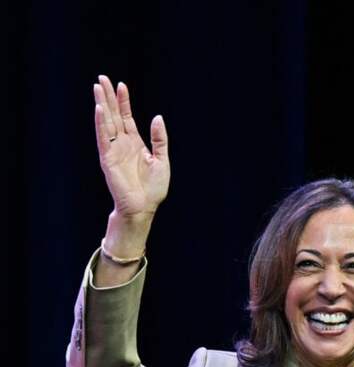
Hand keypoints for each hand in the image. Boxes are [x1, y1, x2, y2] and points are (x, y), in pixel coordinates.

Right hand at [93, 74, 169, 218]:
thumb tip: (157, 117)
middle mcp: (122, 144)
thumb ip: (160, 139)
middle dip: (109, 97)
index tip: (121, 85)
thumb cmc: (153, 189)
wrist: (143, 207)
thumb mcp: (162, 160)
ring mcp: (114, 151)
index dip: (124, 101)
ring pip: (106, 123)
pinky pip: (103, 138)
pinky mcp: (108, 159)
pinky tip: (99, 109)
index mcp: (134, 143)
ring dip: (102, 105)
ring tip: (98, 87)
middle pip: (113, 115)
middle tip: (102, 78)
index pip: (126, 117)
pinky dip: (101, 123)